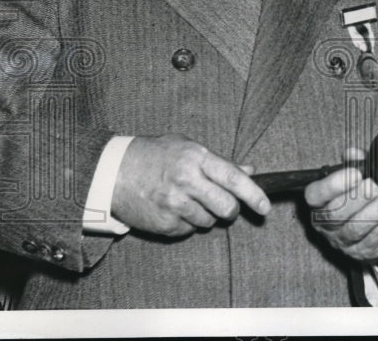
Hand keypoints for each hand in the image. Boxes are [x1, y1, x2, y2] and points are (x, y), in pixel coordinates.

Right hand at [111, 134, 270, 236]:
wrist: (113, 172)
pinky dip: (187, 223)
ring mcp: (174, 204)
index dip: (253, 194)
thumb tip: (249, 171)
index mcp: (196, 158)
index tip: (264, 207)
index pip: (233, 178)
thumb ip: (220, 161)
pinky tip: (173, 208)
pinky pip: (189, 230)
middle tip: (224, 204)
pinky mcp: (164, 224)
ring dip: (206, 215)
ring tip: (188, 200)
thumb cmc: (154, 155)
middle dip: (231, 209)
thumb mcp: (187, 147)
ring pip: (209, 221)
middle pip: (227, 207)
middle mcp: (186, 181)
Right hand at [304, 147, 377, 273]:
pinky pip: (377, 233)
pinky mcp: (366, 251)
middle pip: (336, 213)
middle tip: (377, 181)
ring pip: (358, 226)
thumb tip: (354, 153)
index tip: (354, 172)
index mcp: (320, 204)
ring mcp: (345, 242)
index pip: (314, 196)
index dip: (331, 185)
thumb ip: (355, 163)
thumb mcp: (359, 179)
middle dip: (360, 195)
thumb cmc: (366, 202)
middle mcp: (328, 226)